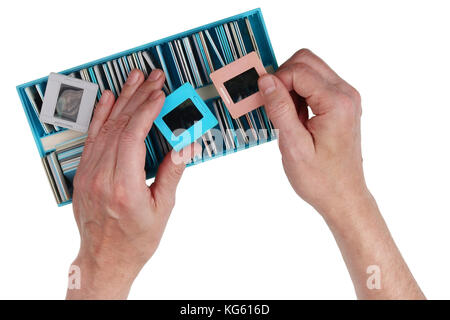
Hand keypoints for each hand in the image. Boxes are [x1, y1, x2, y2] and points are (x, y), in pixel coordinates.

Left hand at [67, 69, 197, 298]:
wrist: (105, 258)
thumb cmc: (135, 239)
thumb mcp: (162, 208)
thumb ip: (173, 172)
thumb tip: (186, 144)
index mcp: (124, 187)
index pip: (134, 136)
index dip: (148, 110)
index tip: (160, 94)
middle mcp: (102, 177)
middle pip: (119, 126)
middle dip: (139, 97)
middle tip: (153, 78)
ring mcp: (88, 174)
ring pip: (104, 127)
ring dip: (121, 100)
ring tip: (135, 79)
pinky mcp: (83, 174)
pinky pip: (91, 138)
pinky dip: (100, 115)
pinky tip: (109, 99)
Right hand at [258, 49, 423, 298]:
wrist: (344, 197)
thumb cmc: (321, 179)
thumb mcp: (294, 147)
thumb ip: (280, 109)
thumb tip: (266, 80)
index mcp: (337, 103)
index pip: (299, 70)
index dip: (276, 81)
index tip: (263, 101)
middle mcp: (346, 94)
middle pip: (306, 61)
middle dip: (282, 77)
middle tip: (272, 105)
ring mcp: (346, 97)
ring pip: (310, 69)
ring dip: (290, 85)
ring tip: (285, 115)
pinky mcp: (341, 103)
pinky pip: (315, 83)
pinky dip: (298, 93)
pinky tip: (294, 117)